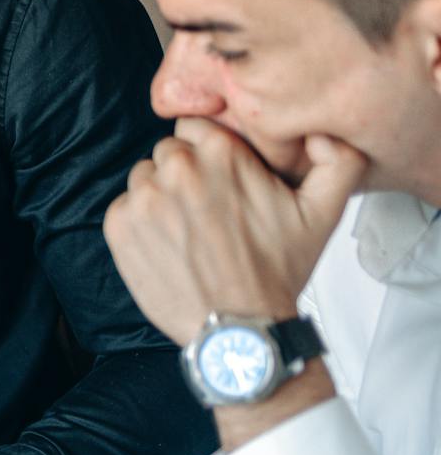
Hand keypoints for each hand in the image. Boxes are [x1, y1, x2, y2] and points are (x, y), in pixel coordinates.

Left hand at [102, 121, 365, 345]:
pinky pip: (123, 207)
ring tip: (189, 232)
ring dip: (161, 197)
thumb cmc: (277, 272)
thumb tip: (319, 132)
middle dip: (185, 174)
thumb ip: (336, 161)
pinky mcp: (118, 225)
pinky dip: (139, 224)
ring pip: (144, 178)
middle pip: (168, 152)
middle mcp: (178, 168)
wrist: (237, 327)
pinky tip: (168, 247)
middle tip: (208, 212)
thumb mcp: (324, 213)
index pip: (195, 127)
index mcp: (222, 152)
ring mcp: (144, 197)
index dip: (208, 153)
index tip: (221, 180)